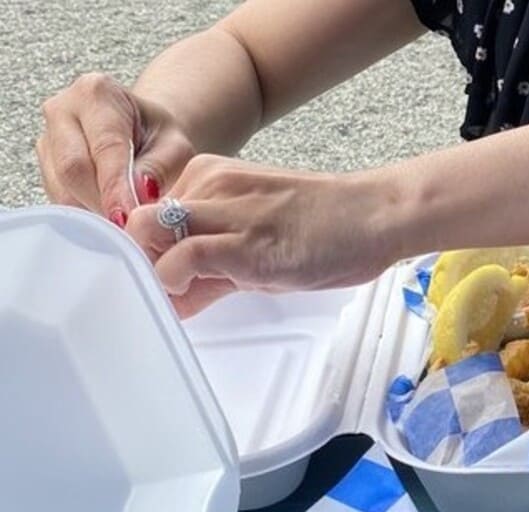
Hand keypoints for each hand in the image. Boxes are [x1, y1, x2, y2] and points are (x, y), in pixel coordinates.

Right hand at [37, 73, 195, 225]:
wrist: (142, 132)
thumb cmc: (160, 137)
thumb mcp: (176, 147)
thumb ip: (160, 168)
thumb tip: (140, 192)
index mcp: (97, 95)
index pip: (103, 148)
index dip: (114, 188)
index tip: (128, 218)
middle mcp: (63, 110)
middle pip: (72, 169)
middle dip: (102, 204)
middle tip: (130, 230)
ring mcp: (48, 137)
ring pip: (61, 187)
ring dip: (92, 213)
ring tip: (124, 227)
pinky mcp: (45, 164)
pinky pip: (58, 196)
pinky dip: (84, 214)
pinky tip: (107, 221)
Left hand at [127, 155, 398, 318]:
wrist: (374, 216)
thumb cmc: (327, 229)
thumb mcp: (258, 242)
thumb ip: (211, 270)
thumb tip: (176, 300)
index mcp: (209, 177)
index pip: (145, 213)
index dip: (143, 253)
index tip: (159, 281)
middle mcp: (208, 185)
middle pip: (136, 223)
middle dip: (137, 262)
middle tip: (162, 294)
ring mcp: (225, 211)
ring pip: (147, 235)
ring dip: (153, 274)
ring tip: (180, 298)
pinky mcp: (244, 242)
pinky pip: (181, 258)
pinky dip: (174, 283)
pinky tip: (190, 297)